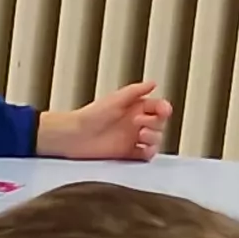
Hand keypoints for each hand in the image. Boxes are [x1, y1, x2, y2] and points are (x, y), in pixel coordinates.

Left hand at [37, 80, 168, 160]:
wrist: (75, 136)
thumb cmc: (91, 116)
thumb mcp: (115, 99)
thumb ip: (135, 91)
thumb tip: (153, 83)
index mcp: (134, 107)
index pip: (157, 107)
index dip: (163, 109)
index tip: (163, 110)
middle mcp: (135, 123)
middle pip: (159, 123)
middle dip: (156, 123)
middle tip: (140, 122)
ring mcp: (132, 138)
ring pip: (156, 139)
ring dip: (154, 137)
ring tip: (141, 134)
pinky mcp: (128, 153)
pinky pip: (146, 154)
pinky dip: (149, 152)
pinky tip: (144, 149)